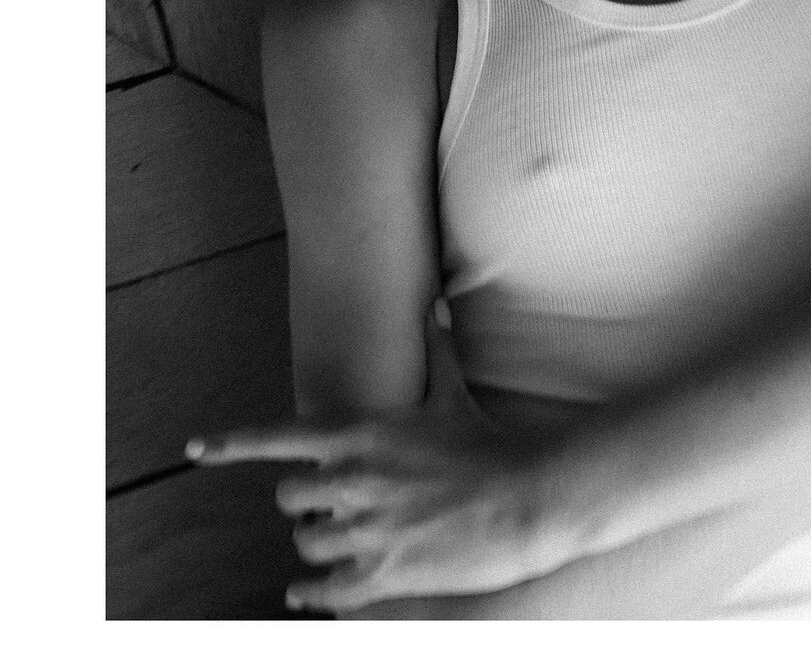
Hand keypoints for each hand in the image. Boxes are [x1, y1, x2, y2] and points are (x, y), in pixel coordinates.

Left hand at [186, 300, 543, 614]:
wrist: (526, 498)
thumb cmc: (486, 443)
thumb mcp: (453, 391)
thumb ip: (436, 346)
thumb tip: (436, 302)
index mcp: (360, 434)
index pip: (277, 436)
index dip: (231, 443)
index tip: (196, 448)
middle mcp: (351, 481)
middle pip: (289, 498)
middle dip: (306, 502)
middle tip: (333, 502)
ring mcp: (363, 529)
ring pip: (305, 545)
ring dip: (320, 543)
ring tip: (346, 539)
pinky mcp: (382, 574)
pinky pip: (323, 592)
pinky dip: (314, 595)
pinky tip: (310, 595)